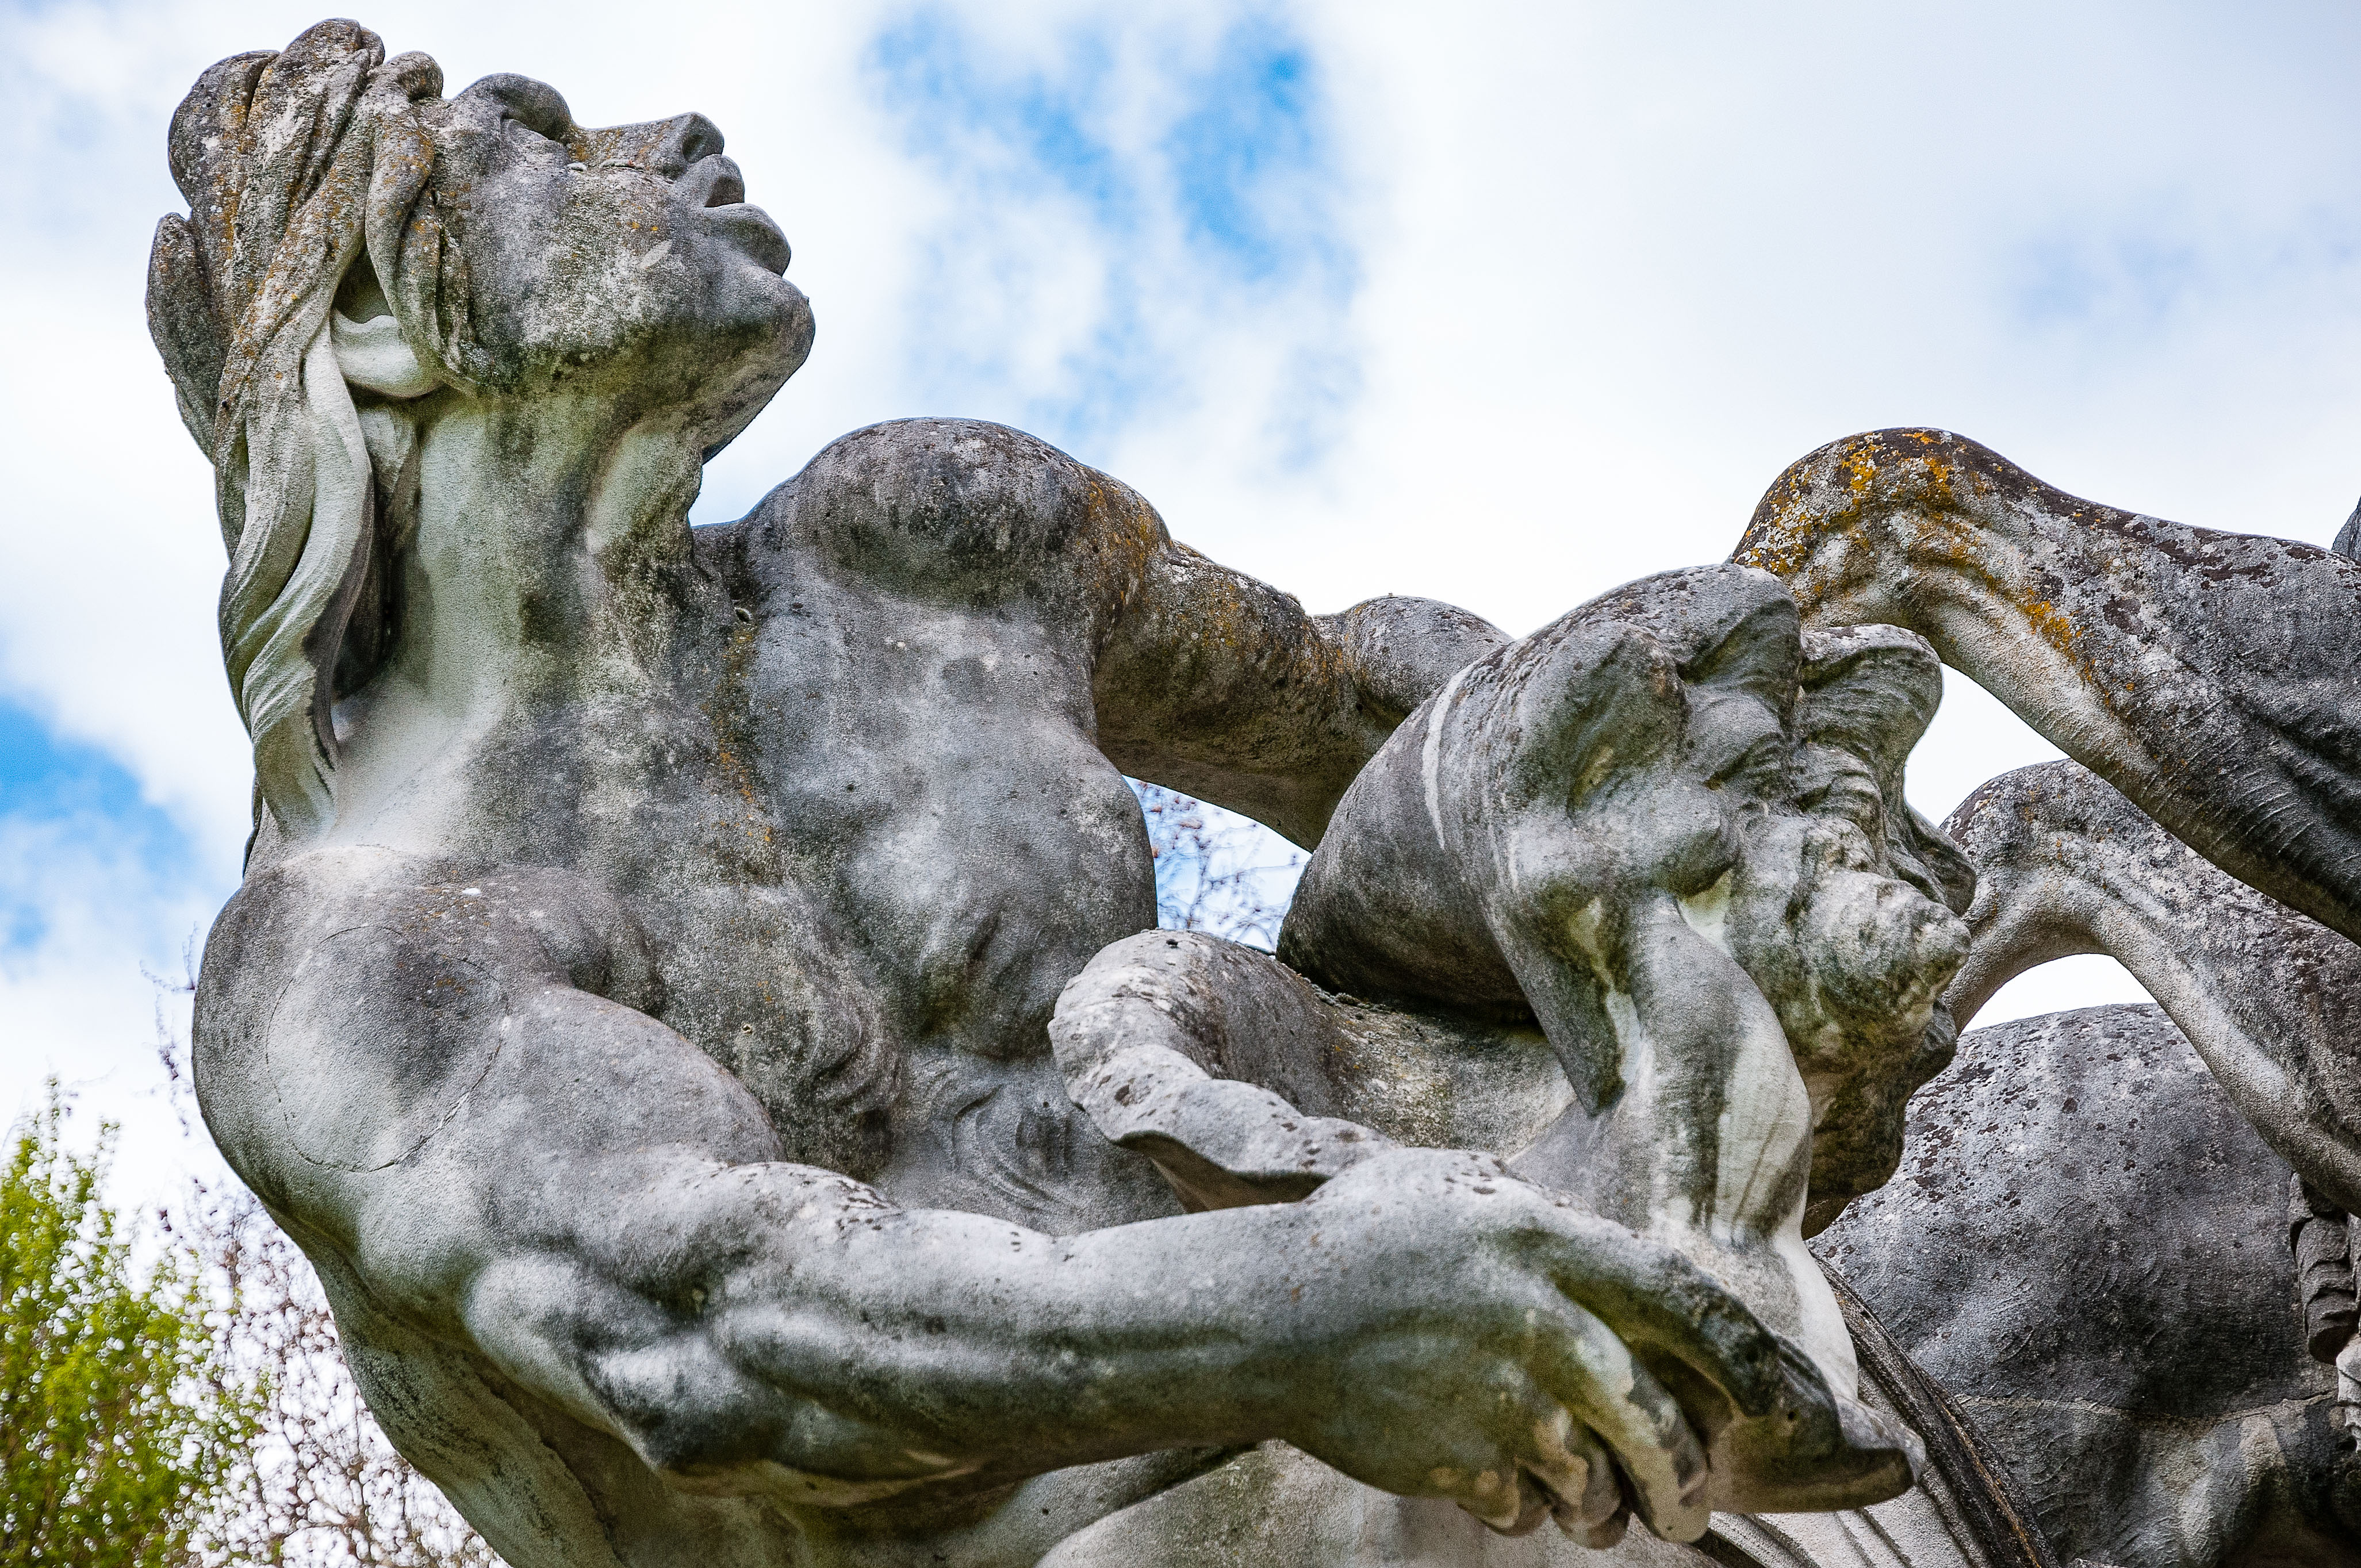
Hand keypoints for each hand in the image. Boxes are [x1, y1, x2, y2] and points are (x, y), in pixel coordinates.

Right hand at [1275, 1147, 1905, 1544]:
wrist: (1265, 1314)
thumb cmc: (1366, 1244)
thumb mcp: (1463, 1195)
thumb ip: (1547, 1228)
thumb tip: (1630, 1265)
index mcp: (1547, 1245)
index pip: (1687, 1304)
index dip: (1746, 1362)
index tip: (1776, 1404)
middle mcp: (1541, 1321)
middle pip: (1663, 1428)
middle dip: (1686, 1484)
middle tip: (1686, 1508)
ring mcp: (1501, 1398)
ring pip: (1601, 1486)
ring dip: (1604, 1512)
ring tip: (1591, 1511)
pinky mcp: (1461, 1460)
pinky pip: (1528, 1512)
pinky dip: (1523, 1512)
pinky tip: (1492, 1482)